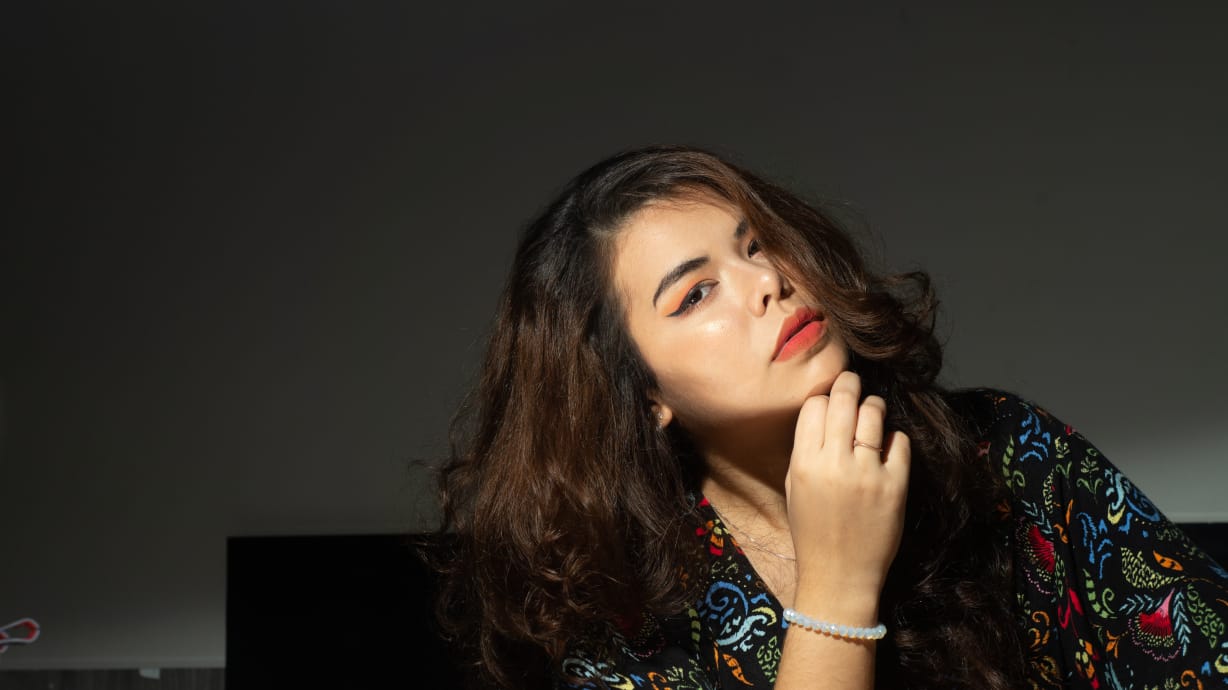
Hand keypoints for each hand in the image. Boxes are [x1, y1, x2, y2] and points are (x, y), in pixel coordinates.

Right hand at [784, 370, 910, 619]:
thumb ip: (805, 451)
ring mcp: (867, 473)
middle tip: (853, 380)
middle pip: (844, 401)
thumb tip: (823, 413)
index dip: (822, 400)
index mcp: (804, 464)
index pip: (815, 407)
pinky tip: (886, 445)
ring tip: (872, 408)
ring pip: (873, 414)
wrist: (840, 575)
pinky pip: (898, 441)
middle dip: (849, 384)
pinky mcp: (895, 485)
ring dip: (873, 405)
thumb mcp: (794, 488)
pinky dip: (892, 438)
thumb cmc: (812, 531)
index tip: (829, 402)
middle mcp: (835, 464)